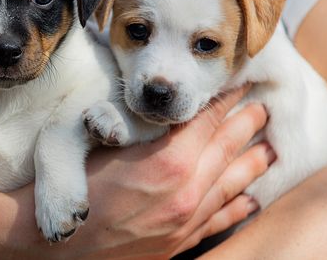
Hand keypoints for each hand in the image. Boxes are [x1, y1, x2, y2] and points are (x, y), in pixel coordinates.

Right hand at [0, 85, 272, 258]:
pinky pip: (219, 220)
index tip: (240, 83)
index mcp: (167, 161)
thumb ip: (138, 125)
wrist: (56, 244)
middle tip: (263, 107)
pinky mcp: (179, 242)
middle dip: (246, 125)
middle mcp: (186, 191)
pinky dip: (238, 206)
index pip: (206, 120)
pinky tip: (251, 198)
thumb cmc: (70, 185)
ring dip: (252, 163)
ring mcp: (185, 220)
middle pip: (226, 149)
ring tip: (270, 147)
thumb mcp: (97, 140)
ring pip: (231, 185)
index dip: (225, 99)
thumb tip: (163, 109)